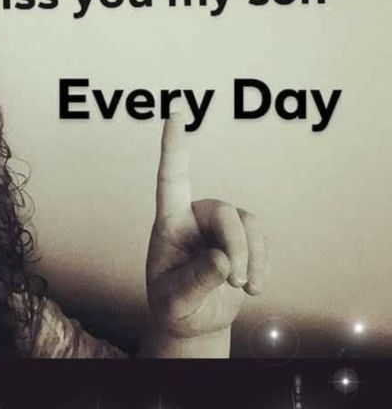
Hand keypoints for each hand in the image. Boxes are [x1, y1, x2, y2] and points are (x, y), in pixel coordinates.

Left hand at [143, 112, 267, 355]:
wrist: (194, 322)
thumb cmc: (175, 306)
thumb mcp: (176, 301)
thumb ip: (197, 280)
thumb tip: (225, 260)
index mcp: (169, 221)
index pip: (171, 177)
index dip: (174, 144)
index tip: (175, 110)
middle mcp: (195, 215)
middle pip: (224, 212)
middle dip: (236, 248)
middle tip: (237, 281)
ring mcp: (220, 225)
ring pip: (247, 224)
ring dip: (252, 258)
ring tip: (246, 289)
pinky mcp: (242, 237)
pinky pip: (261, 239)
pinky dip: (262, 264)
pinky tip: (255, 286)